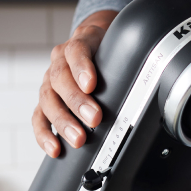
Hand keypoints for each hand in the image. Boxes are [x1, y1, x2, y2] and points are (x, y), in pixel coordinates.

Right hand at [32, 10, 117, 156]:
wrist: (92, 42)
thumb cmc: (106, 51)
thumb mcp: (117, 47)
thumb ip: (127, 59)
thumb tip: (152, 81)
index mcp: (78, 44)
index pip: (76, 51)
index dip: (82, 67)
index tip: (91, 84)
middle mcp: (59, 62)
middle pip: (60, 79)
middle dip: (77, 101)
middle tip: (94, 118)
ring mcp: (49, 82)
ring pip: (48, 100)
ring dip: (63, 122)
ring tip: (78, 139)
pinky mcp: (46, 100)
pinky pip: (38, 117)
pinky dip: (45, 134)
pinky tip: (55, 147)